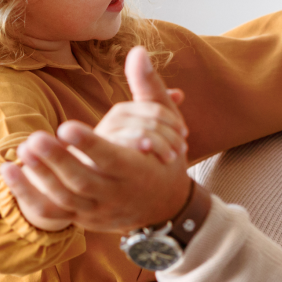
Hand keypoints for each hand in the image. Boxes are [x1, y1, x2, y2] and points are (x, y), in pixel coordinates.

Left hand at [0, 47, 193, 232]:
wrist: (164, 206)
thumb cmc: (164, 157)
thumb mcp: (166, 124)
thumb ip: (148, 87)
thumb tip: (138, 50)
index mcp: (138, 170)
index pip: (112, 160)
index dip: (89, 145)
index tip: (66, 126)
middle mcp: (116, 194)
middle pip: (83, 182)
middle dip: (58, 162)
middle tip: (34, 138)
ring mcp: (96, 210)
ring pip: (65, 200)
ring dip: (40, 177)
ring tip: (22, 148)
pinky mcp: (80, 218)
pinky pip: (51, 214)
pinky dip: (27, 196)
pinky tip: (8, 171)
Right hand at [95, 47, 189, 161]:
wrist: (104, 188)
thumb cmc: (130, 158)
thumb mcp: (148, 134)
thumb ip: (161, 113)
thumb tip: (179, 93)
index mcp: (125, 111)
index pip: (154, 107)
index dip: (173, 120)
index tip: (184, 134)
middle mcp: (113, 119)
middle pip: (149, 119)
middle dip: (170, 134)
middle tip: (181, 149)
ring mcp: (104, 136)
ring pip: (139, 130)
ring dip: (160, 143)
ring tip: (171, 157)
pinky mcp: (98, 153)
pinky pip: (122, 144)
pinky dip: (139, 147)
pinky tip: (149, 155)